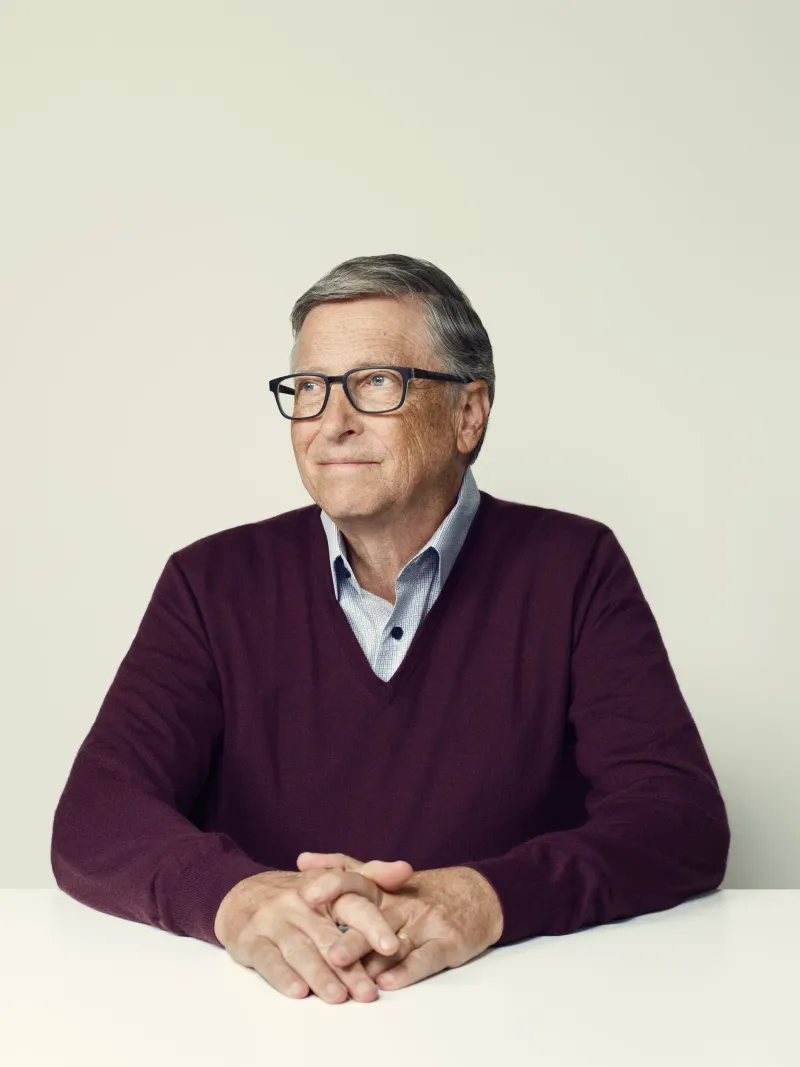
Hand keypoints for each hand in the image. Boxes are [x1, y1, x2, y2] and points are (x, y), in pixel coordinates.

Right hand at [213, 860, 413, 1003]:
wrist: (240, 896)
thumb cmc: (298, 896)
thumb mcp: (332, 880)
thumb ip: (371, 876)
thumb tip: (406, 870)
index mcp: (324, 888)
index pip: (352, 904)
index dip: (372, 925)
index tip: (392, 947)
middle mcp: (298, 902)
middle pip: (328, 936)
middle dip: (350, 966)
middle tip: (369, 992)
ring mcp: (273, 920)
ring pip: (300, 950)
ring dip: (320, 975)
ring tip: (339, 997)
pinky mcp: (250, 940)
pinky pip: (267, 959)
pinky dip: (282, 976)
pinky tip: (298, 991)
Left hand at [297, 851, 504, 991]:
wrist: (479, 896)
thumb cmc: (422, 894)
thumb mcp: (386, 881)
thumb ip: (346, 871)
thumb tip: (302, 861)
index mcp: (385, 888)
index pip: (356, 878)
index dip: (332, 883)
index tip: (305, 894)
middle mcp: (402, 901)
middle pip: (369, 911)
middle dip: (344, 928)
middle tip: (320, 944)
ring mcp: (425, 921)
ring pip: (391, 939)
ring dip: (365, 953)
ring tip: (339, 964)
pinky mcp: (448, 942)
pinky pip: (426, 957)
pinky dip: (406, 971)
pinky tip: (387, 983)